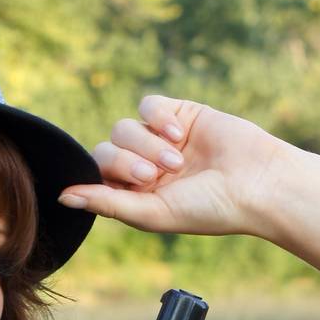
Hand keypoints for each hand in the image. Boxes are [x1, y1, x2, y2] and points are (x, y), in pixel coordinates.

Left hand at [57, 94, 288, 237]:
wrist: (256, 183)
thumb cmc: (209, 208)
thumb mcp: (152, 213)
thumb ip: (106, 203)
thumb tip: (62, 197)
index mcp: (136, 194)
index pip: (98, 176)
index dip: (110, 176)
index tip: (139, 185)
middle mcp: (145, 166)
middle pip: (106, 150)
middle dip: (127, 161)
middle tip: (156, 175)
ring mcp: (161, 139)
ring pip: (124, 127)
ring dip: (148, 144)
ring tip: (178, 160)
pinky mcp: (179, 113)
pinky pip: (148, 105)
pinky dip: (159, 119)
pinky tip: (182, 134)